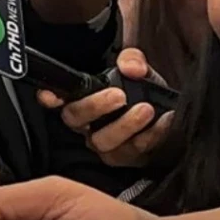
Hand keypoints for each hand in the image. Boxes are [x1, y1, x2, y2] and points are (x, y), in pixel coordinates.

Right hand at [37, 48, 172, 166]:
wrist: (170, 119)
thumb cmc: (145, 94)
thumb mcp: (140, 70)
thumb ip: (132, 60)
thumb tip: (132, 67)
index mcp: (82, 100)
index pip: (56, 98)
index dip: (48, 97)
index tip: (50, 95)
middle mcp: (87, 125)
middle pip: (75, 119)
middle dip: (95, 107)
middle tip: (118, 96)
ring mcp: (104, 144)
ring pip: (102, 140)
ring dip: (125, 125)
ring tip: (146, 110)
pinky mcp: (125, 159)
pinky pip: (130, 151)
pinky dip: (149, 136)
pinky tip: (164, 121)